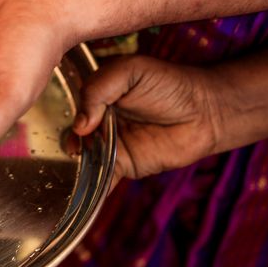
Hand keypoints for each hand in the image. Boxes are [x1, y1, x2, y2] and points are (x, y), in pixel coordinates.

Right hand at [73, 56, 223, 180]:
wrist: (204, 112)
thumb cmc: (169, 83)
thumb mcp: (130, 70)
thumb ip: (99, 89)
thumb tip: (80, 126)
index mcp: (94, 92)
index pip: (67, 103)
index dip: (63, 112)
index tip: (71, 124)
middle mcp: (96, 119)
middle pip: (69, 132)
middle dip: (66, 141)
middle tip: (75, 147)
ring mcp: (107, 143)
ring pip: (80, 157)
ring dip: (72, 165)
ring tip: (74, 166)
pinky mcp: (122, 166)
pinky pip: (99, 179)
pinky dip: (88, 191)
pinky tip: (78, 196)